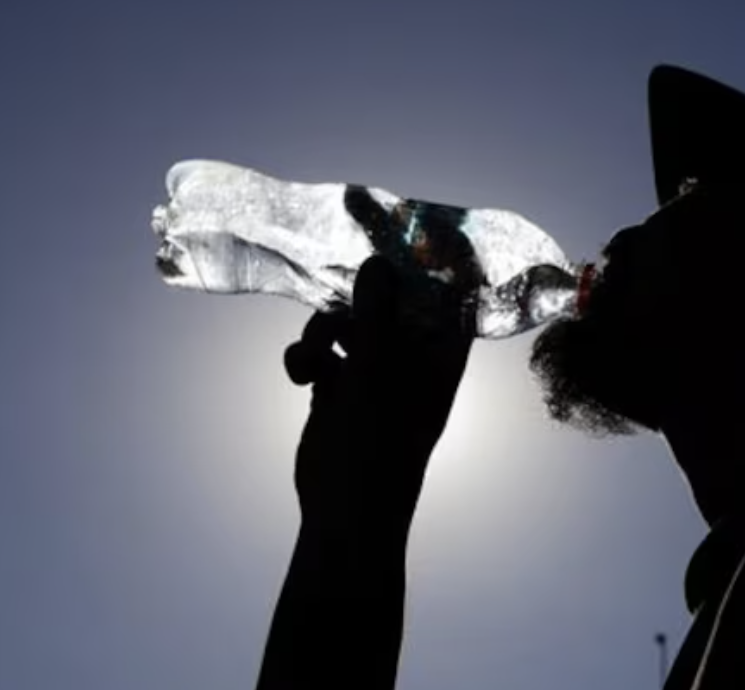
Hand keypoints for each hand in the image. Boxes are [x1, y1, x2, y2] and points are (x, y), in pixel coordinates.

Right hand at [281, 256, 474, 539]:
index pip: (446, 298)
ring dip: (322, 331)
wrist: (343, 519)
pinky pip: (321, 354)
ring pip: (347, 325)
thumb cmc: (375, 453)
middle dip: (359, 290)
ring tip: (311, 357)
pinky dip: (306, 358)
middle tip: (334, 252)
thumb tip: (377, 263)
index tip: (407, 225)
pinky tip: (297, 376)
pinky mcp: (339, 390)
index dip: (431, 262)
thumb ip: (374, 317)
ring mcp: (373, 376)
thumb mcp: (375, 376)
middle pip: (388, 304)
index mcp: (439, 360)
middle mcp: (410, 362)